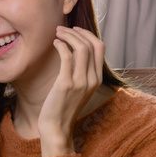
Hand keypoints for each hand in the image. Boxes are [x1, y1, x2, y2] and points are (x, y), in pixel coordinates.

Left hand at [37, 26, 103, 156]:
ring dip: (68, 36)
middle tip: (62, 28)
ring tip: (57, 33)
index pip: (100, 47)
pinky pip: (67, 56)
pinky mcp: (66, 84)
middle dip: (76, 32)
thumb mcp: (78, 88)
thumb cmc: (63, 106)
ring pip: (81, 48)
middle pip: (91, 44)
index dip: (88, 34)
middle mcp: (92, 79)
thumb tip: (74, 50)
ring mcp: (80, 82)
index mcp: (97, 79)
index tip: (75, 30)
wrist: (56, 127)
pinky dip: (61, 45)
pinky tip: (54, 43)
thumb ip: (80, 71)